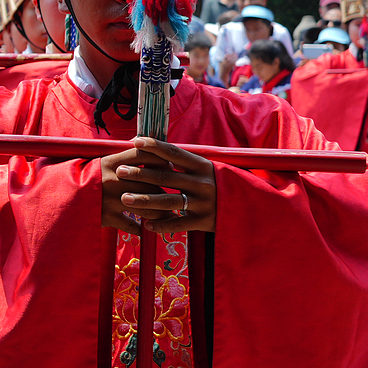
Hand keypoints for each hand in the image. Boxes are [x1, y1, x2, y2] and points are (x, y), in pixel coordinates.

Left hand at [98, 137, 217, 234]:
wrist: (247, 207)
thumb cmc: (218, 184)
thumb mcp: (206, 169)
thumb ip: (184, 163)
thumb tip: (154, 148)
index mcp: (203, 166)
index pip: (174, 153)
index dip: (154, 147)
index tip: (135, 142)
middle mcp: (203, 183)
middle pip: (166, 177)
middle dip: (140, 174)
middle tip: (120, 171)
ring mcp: (203, 202)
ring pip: (168, 201)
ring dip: (144, 200)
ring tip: (125, 198)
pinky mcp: (204, 221)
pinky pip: (178, 223)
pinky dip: (161, 225)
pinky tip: (145, 225)